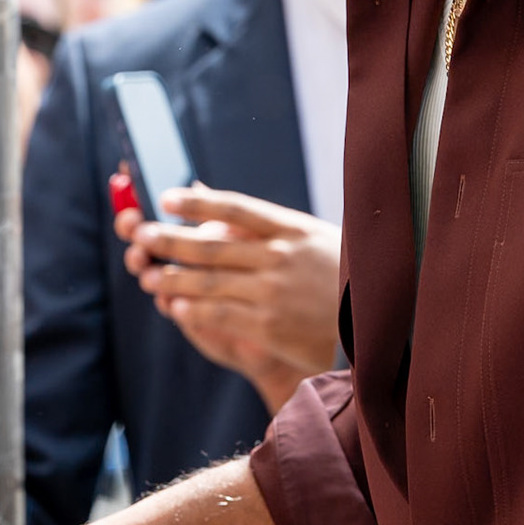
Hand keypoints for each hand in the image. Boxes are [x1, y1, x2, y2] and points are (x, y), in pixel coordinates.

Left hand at [118, 186, 340, 409]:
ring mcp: (275, 292)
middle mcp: (281, 257)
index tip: (167, 198)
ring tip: (150, 276)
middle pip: (213, 244)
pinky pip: (222, 315)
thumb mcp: (316, 239)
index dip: (198, 202)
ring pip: (211, 281)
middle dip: (171, 240)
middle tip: (141, 234)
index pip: (237, 208)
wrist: (383, 327)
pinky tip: (176, 308)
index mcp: (293, 229)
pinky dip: (194, 310)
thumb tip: (214, 197)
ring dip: (174, 278)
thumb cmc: (346, 278)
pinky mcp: (272, 326)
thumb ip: (268, 224)